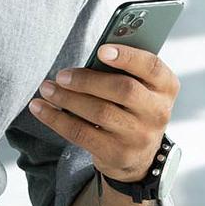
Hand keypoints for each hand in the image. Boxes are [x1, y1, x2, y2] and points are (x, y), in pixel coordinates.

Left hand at [28, 44, 180, 182]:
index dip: (128, 57)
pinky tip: (39, 107)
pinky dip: (55, 118)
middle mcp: (158, 112)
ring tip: (47, 88)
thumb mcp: (138, 88)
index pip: (152, 67)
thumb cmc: (130, 107)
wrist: (137, 155)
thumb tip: (90, 56)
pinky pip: (81, 133)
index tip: (101, 50)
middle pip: (123, 90)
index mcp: (165, 88)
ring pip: (100, 112)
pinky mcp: (118, 153)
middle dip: (87, 80)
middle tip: (61, 75)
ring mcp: (140, 136)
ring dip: (66, 98)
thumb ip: (121, 70)